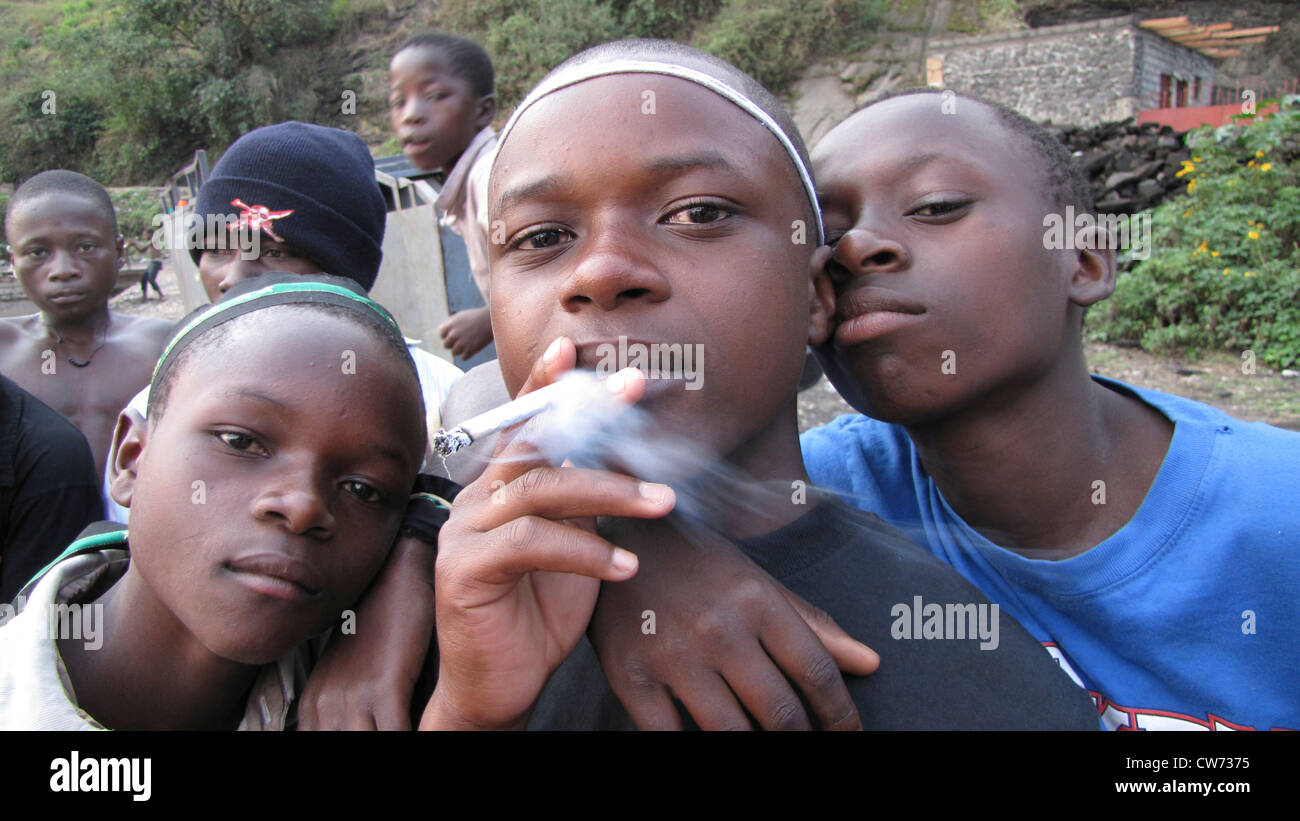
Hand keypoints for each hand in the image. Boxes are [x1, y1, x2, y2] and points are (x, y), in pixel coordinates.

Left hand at [298, 536, 435, 729]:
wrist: (396, 576)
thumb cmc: (379, 621)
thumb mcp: (345, 666)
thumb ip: (343, 702)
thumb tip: (358, 723)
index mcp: (313, 702)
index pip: (317, 742)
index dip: (343, 740)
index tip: (370, 732)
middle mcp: (326, 704)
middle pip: (341, 743)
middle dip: (365, 741)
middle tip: (383, 731)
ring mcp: (353, 697)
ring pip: (366, 742)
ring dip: (386, 739)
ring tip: (416, 732)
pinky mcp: (386, 688)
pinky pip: (395, 734)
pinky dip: (410, 735)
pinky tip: (422, 730)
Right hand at [420, 338, 675, 729]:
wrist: (499, 685)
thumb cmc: (536, 614)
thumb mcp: (573, 549)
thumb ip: (585, 506)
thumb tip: (623, 458)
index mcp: (500, 487)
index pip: (522, 424)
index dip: (545, 383)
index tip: (576, 348)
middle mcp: (476, 499)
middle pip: (533, 443)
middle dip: (589, 415)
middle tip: (636, 393)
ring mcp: (465, 532)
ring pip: (538, 488)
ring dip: (607, 492)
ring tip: (660, 505)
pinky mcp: (464, 570)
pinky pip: (529, 542)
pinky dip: (584, 550)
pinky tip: (623, 565)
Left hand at [438, 306, 492, 359]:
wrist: (491, 319)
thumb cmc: (476, 316)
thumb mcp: (461, 315)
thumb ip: (451, 323)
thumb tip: (443, 332)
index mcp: (450, 325)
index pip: (442, 335)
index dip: (449, 334)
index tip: (457, 332)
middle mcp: (454, 335)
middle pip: (446, 345)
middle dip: (453, 343)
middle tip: (463, 339)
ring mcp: (462, 343)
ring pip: (454, 352)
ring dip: (460, 349)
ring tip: (469, 343)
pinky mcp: (471, 350)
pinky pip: (464, 358)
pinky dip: (468, 354)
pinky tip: (473, 347)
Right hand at [590, 526, 878, 729]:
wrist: (615, 539)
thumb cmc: (697, 565)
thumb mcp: (757, 582)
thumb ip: (813, 624)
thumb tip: (870, 663)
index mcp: (757, 601)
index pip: (816, 672)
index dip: (841, 714)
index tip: (851, 735)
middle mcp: (718, 629)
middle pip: (779, 712)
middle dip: (803, 740)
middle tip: (809, 747)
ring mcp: (672, 656)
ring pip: (730, 734)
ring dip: (756, 752)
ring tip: (765, 749)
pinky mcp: (631, 678)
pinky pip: (669, 738)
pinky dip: (696, 751)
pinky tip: (713, 747)